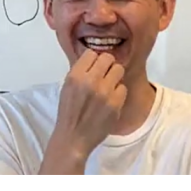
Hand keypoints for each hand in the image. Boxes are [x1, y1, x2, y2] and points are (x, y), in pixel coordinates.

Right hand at [39, 50, 126, 173]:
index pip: (91, 53)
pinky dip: (118, 92)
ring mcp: (105, 92)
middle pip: (108, 58)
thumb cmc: (69, 112)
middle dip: (106, 65)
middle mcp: (90, 81)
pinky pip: (123, 88)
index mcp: (75, 76)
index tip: (93, 66)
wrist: (74, 137)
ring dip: (114, 76)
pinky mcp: (116, 104)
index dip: (93, 59)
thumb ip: (80, 71)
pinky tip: (110, 99)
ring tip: (108, 86)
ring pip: (119, 69)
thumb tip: (95, 59)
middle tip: (104, 74)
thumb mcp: (67, 86)